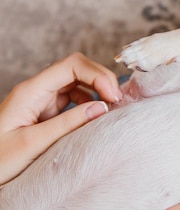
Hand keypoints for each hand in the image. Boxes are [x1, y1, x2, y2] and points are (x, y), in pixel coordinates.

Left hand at [0, 52, 121, 184]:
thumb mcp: (32, 144)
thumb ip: (68, 124)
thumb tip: (103, 107)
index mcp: (30, 91)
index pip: (72, 65)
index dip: (97, 75)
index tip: (113, 97)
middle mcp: (37, 90)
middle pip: (77, 69)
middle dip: (102, 80)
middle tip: (118, 102)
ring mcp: (41, 100)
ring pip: (77, 82)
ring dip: (98, 91)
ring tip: (111, 109)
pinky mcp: (45, 113)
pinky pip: (73, 99)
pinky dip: (89, 103)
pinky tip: (96, 117)